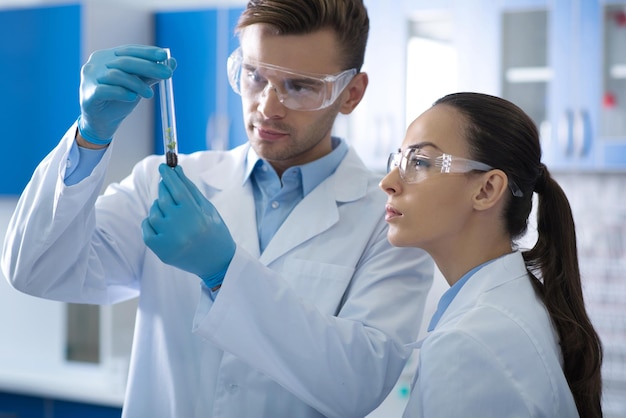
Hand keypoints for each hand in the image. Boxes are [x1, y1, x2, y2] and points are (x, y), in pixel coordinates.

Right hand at [79, 45, 175, 144]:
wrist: (101, 122)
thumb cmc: (119, 100)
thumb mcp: (137, 85)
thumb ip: (151, 74)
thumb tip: (172, 62)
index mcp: (107, 56)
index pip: (129, 50)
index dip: (147, 52)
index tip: (165, 55)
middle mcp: (96, 63)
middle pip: (124, 61)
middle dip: (148, 66)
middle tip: (168, 74)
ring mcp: (90, 78)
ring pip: (116, 75)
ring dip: (136, 84)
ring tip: (150, 94)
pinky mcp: (88, 94)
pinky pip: (105, 90)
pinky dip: (121, 92)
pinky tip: (132, 97)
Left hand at [142, 164, 235, 288]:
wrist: (217, 262)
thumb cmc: (215, 232)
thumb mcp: (208, 209)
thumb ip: (190, 190)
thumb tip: (176, 170)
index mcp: (196, 216)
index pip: (177, 190)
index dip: (168, 176)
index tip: (163, 167)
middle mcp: (182, 228)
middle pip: (163, 199)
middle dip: (163, 188)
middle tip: (166, 184)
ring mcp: (170, 241)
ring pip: (154, 212)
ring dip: (158, 206)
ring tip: (169, 210)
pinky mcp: (162, 251)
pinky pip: (146, 228)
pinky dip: (150, 222)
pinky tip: (161, 222)